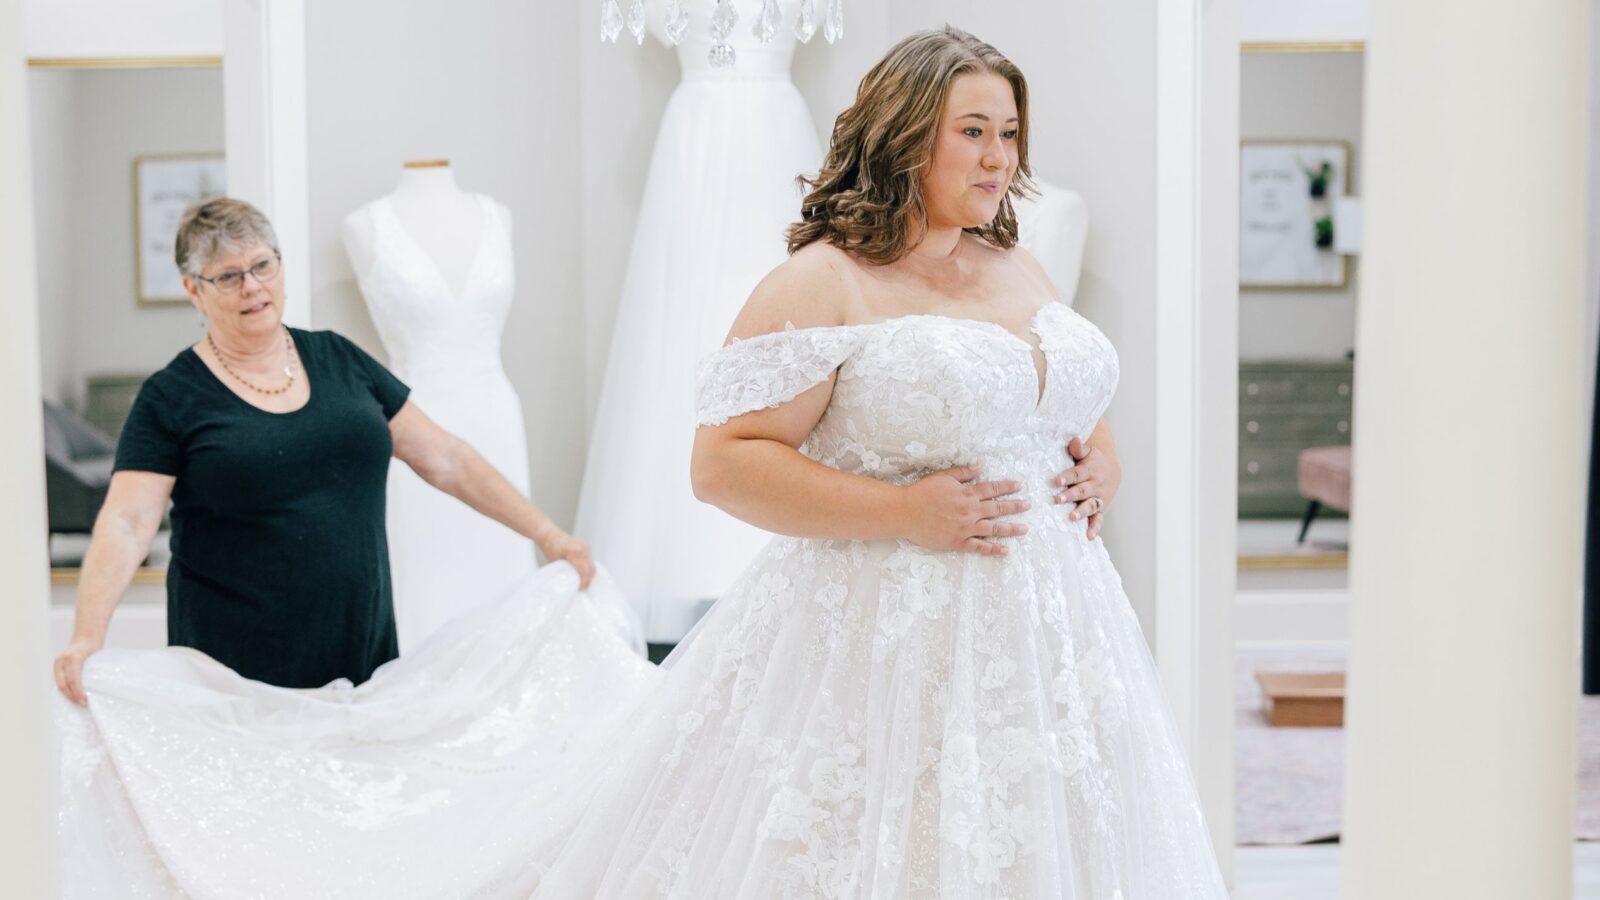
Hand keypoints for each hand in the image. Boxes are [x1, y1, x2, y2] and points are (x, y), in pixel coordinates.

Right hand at [54, 636, 102, 705]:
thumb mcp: (95, 658)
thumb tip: (93, 690)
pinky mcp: (57, 667)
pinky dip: (65, 690)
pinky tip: (72, 696)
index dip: (78, 691)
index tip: (85, 699)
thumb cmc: (93, 647)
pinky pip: (59, 681)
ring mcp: (57, 664)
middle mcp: (62, 661)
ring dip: (68, 694)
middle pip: (63, 684)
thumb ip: (92, 671)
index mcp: (72, 658)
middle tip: (82, 703)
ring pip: (60, 684)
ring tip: (78, 701)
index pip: (73, 679)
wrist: (86, 637)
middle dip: (72, 696)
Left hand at [536, 529, 595, 589]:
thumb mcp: (556, 562)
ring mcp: (586, 547)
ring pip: (592, 565)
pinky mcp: (586, 547)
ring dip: (588, 574)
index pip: (584, 572)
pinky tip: (582, 573)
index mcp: (575, 552)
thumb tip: (571, 583)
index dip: (584, 582)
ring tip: (581, 581)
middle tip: (582, 588)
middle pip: (592, 569)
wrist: (549, 534)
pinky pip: (590, 560)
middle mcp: (583, 549)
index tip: (580, 589)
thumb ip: (565, 571)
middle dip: (588, 580)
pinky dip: (587, 567)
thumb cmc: (549, 547)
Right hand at [901, 465, 1030, 556]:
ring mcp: (966, 528)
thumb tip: (980, 468)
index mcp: (967, 494)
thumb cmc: (922, 492)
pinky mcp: (958, 542)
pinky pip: (979, 547)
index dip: (1007, 487)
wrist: (906, 512)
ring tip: (1024, 529)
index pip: (992, 489)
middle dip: (1015, 506)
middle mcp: (970, 511)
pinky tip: (1005, 550)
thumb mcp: (943, 476)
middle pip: (998, 508)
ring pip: (994, 528)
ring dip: (1011, 529)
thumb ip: (963, 473)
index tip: (1019, 486)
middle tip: (1028, 505)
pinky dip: (993, 549)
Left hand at [1053, 437, 1119, 540]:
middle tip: (1057, 499)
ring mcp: (1098, 498)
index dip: (1067, 476)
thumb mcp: (1088, 452)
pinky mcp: (1101, 509)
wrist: (1112, 471)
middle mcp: (1095, 485)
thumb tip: (1074, 440)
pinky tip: (1089, 536)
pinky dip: (1095, 528)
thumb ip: (1079, 449)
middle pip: (1082, 490)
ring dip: (1081, 512)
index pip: (1077, 474)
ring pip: (1090, 505)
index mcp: (1089, 470)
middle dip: (1070, 495)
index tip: (1056, 480)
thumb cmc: (1093, 461)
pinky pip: (1099, 519)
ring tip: (1072, 517)